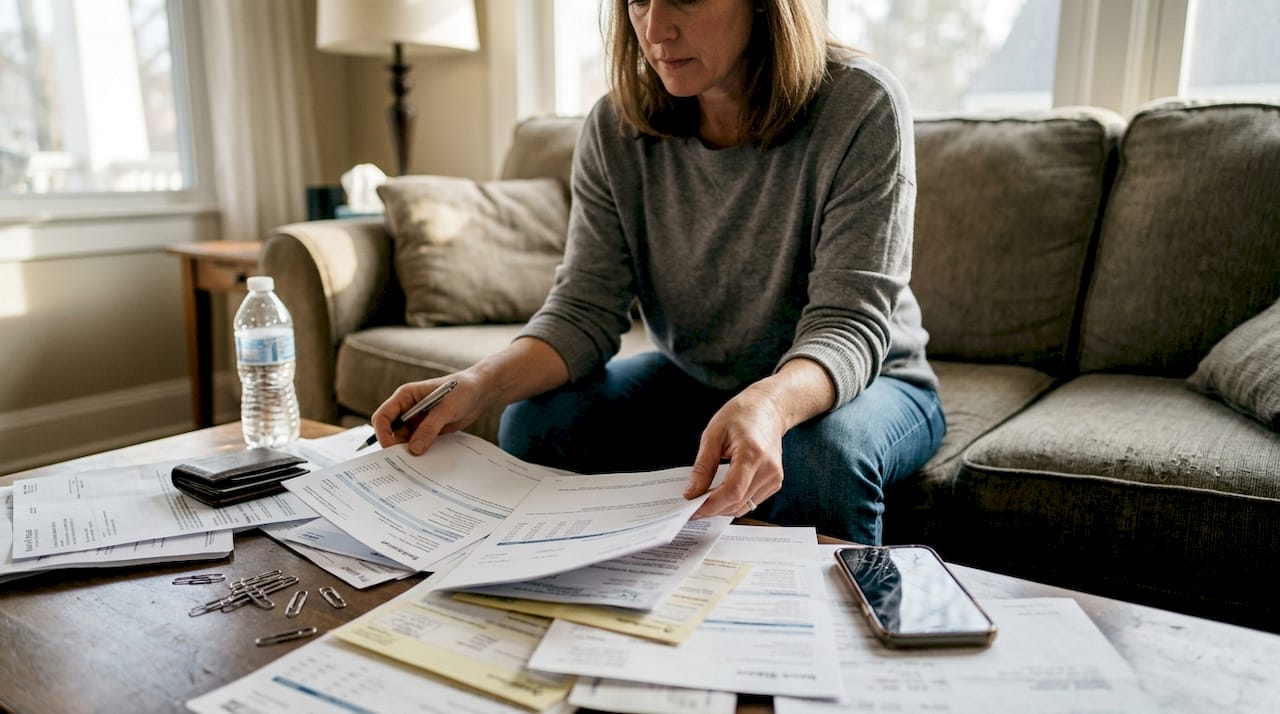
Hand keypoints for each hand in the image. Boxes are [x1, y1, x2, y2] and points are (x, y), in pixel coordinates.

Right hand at [372, 371, 487, 454]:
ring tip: (416, 465)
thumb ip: (429, 428)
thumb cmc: (463, 390)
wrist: (480, 392)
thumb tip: (413, 450)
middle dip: (394, 446)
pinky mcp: (427, 430)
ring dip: (408, 452)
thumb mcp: (446, 408)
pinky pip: (418, 444)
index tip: (390, 449)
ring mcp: (417, 421)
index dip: (382, 433)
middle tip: (403, 463)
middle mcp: (407, 409)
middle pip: (390, 432)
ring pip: (403, 441)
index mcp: (405, 396)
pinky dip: (420, 452)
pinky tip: (426, 461)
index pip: (383, 416)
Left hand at [685, 384, 787, 519]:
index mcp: (752, 454)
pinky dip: (733, 502)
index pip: (732, 491)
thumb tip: (692, 492)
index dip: (710, 505)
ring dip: (722, 508)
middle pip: (737, 503)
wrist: (768, 409)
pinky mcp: (774, 482)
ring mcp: (774, 477)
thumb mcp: (713, 435)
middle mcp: (768, 469)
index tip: (692, 509)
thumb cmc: (741, 415)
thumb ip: (703, 466)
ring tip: (704, 498)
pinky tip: (721, 493)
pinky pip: (751, 501)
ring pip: (743, 506)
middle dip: (712, 509)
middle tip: (692, 505)